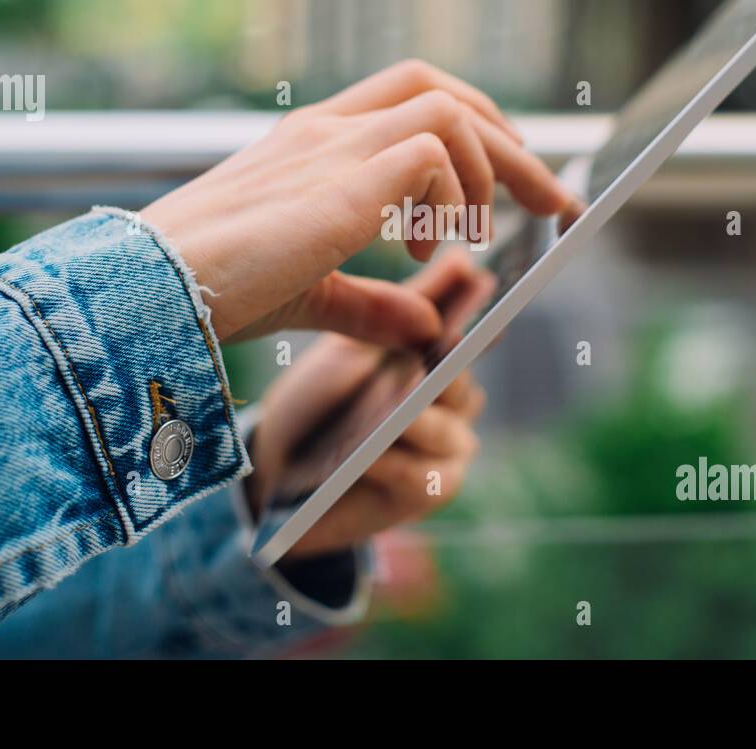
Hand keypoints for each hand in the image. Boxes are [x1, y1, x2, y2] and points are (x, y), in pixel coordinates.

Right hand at [140, 60, 571, 347]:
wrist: (146, 291)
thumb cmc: (212, 290)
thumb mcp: (308, 296)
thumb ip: (369, 304)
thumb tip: (427, 322)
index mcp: (313, 143)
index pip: (411, 96)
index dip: (474, 128)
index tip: (508, 182)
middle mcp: (325, 131)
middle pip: (443, 90)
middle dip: (512, 141)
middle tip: (552, 197)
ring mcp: (331, 147)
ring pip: (448, 110)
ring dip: (488, 169)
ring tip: (479, 235)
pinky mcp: (340, 179)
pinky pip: (431, 152)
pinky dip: (452, 197)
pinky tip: (431, 246)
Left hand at [247, 252, 489, 558]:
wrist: (282, 465)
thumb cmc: (326, 397)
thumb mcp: (360, 342)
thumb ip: (408, 306)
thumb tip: (467, 261)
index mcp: (448, 362)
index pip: (473, 337)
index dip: (470, 325)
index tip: (454, 312)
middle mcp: (460, 407)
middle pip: (458, 383)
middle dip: (432, 373)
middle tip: (420, 356)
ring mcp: (449, 453)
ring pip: (442, 430)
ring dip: (410, 421)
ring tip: (390, 410)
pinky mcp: (427, 494)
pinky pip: (419, 475)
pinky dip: (390, 463)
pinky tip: (366, 454)